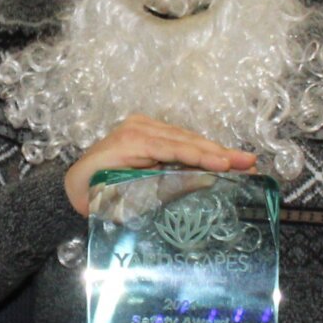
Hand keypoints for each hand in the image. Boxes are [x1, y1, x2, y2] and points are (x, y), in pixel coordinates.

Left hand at [64, 116, 255, 216]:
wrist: (74, 183)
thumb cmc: (92, 192)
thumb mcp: (120, 196)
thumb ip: (153, 191)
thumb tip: (192, 188)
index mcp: (130, 141)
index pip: (174, 148)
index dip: (202, 156)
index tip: (225, 164)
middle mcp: (139, 127)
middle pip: (186, 140)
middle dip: (219, 152)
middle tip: (249, 162)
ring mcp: (145, 126)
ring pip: (187, 138)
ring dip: (216, 151)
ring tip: (244, 161)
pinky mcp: (150, 131)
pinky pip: (181, 140)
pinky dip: (203, 150)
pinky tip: (223, 158)